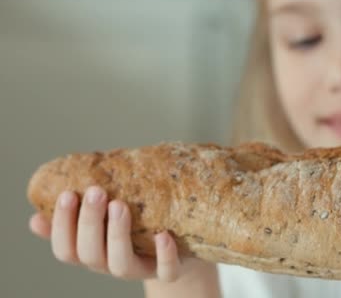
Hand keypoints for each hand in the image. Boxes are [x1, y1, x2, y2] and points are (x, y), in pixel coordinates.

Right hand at [29, 186, 192, 281]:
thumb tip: (36, 213)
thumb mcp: (105, 220)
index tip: (67, 193)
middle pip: (90, 254)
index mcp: (92, 252)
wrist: (181, 246)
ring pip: (121, 265)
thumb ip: (77, 215)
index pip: (65, 249)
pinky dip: (164, 255)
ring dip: (117, 235)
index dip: (61, 225)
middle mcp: (111, 264)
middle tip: (95, 191)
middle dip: (89, 222)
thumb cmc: (136, 227)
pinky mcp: (170, 271)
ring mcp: (140, 270)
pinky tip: (162, 234)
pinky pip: (166, 271)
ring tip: (119, 205)